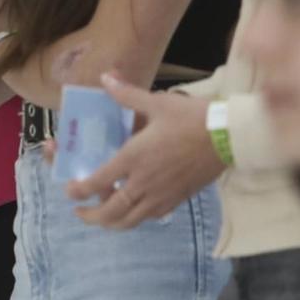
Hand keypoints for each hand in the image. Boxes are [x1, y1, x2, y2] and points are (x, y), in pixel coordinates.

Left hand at [67, 74, 225, 228]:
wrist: (229, 137)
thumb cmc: (192, 118)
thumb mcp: (157, 102)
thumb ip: (127, 94)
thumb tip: (105, 77)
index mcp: (134, 158)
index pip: (97, 182)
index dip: (79, 191)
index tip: (70, 191)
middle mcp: (144, 183)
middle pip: (111, 212)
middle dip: (90, 216)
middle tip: (80, 211)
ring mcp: (162, 195)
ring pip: (130, 220)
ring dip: (111, 222)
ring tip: (103, 216)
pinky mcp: (178, 200)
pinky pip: (150, 217)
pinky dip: (135, 217)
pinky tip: (133, 208)